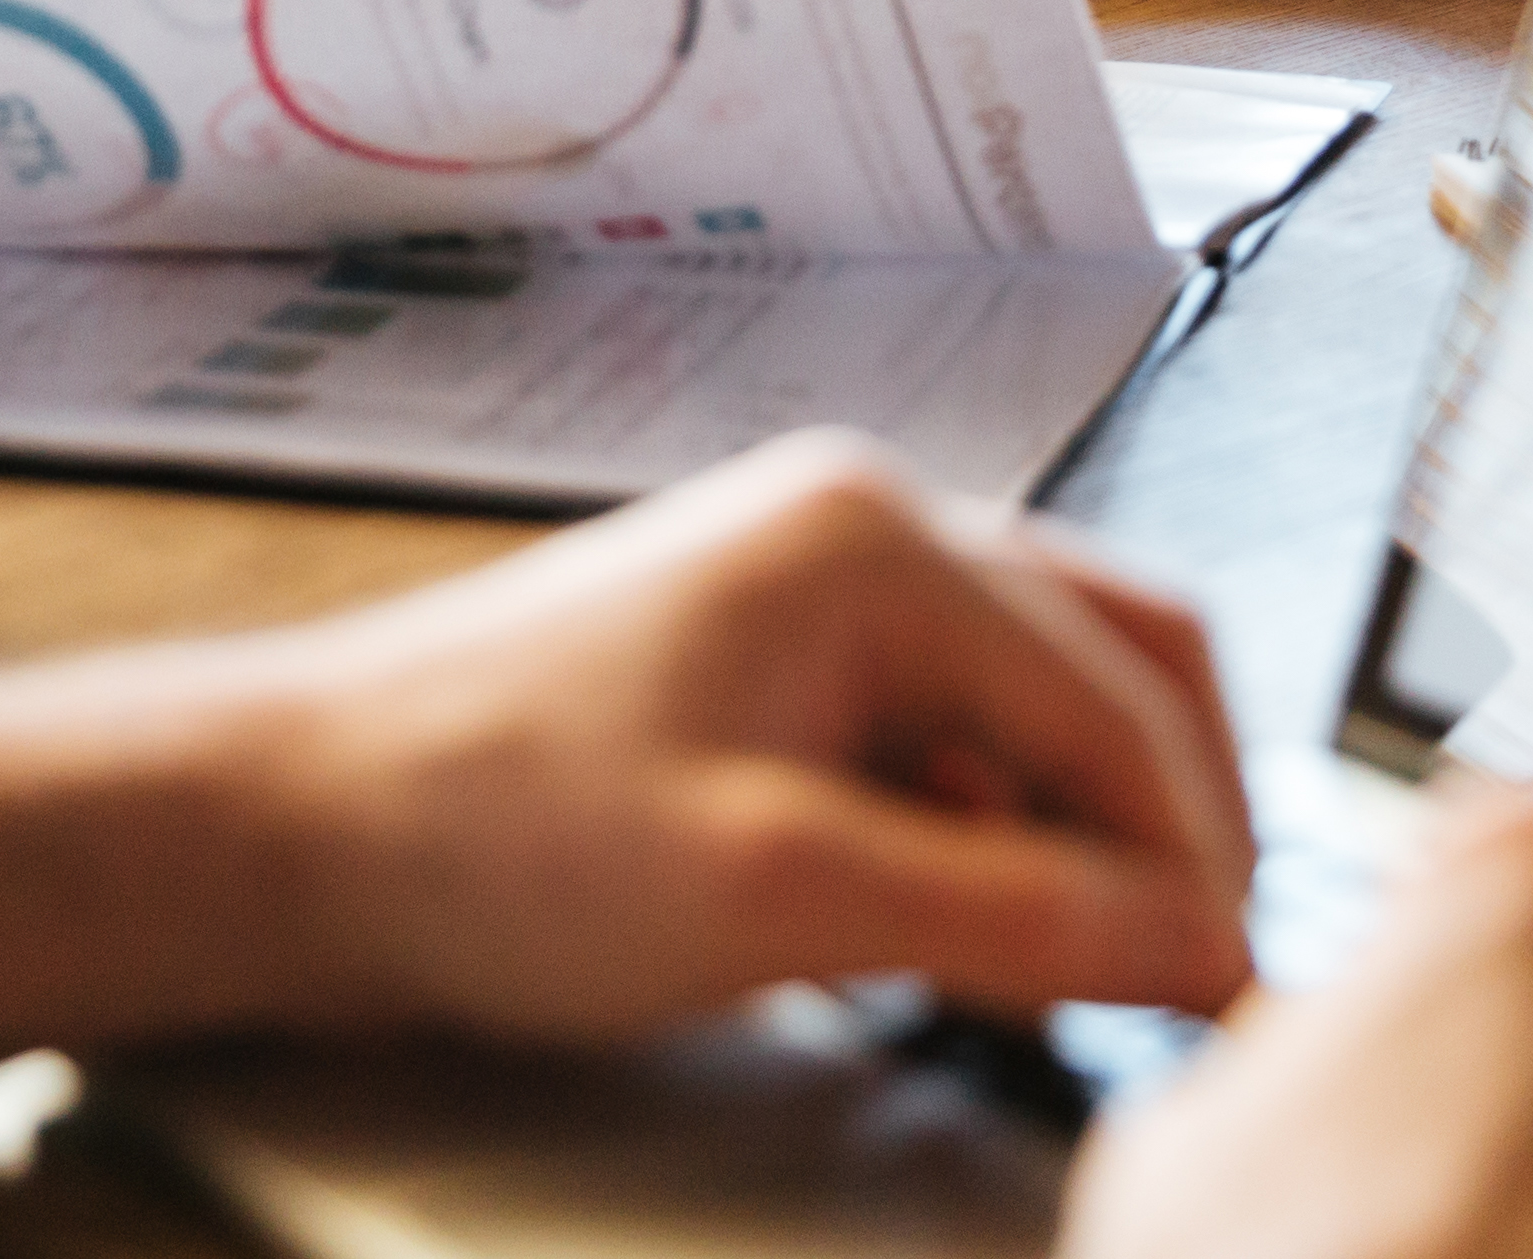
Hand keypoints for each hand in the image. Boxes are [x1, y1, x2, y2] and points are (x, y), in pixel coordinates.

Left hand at [232, 432, 1256, 1035]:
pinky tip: (952, 943)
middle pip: (1111, 666)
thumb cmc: (483, 826)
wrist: (296, 829)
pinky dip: (980, 842)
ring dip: (1072, 838)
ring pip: (1027, 713)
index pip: (1126, 699)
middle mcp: (859, 537)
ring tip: (1075, 973)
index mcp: (878, 543)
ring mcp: (809, 599)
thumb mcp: (775, 894)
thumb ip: (1008, 916)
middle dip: (1166, 822)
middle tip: (1192, 972)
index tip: (1236, 995)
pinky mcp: (764, 675)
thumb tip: (1192, 943)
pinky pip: (937, 745)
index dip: (1200, 861)